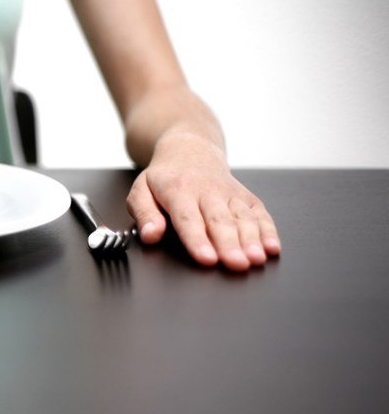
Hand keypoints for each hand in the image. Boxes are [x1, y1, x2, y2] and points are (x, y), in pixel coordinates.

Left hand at [125, 136, 280, 270]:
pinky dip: (268, 230)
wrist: (190, 149)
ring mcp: (230, 193)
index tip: (206, 259)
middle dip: (229, 244)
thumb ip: (144, 214)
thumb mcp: (141, 190)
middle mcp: (207, 190)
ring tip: (255, 259)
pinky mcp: (246, 196)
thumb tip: (150, 235)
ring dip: (252, 239)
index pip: (188, 218)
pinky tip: (272, 248)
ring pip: (242, 217)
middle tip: (236, 264)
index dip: (198, 240)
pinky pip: (259, 213)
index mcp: (178, 190)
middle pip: (219, 220)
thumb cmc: (164, 177)